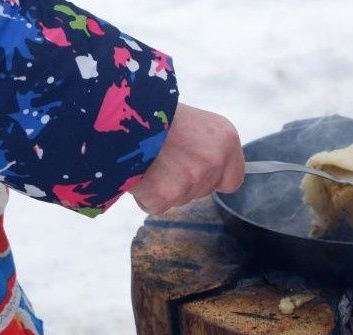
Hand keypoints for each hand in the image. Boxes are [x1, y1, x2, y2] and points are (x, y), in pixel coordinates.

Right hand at [129, 103, 243, 214]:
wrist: (120, 112)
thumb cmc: (153, 113)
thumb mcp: (192, 123)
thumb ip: (205, 148)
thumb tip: (210, 170)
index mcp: (226, 139)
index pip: (232, 180)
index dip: (213, 179)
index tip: (196, 172)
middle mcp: (214, 160)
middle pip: (202, 191)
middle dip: (183, 181)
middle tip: (161, 156)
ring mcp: (192, 180)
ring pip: (179, 198)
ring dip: (162, 186)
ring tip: (146, 158)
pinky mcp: (166, 196)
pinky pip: (155, 206)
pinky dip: (144, 195)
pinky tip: (137, 172)